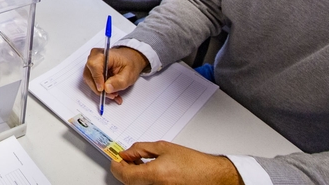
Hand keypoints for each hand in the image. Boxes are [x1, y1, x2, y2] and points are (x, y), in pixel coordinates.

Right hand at [83, 46, 148, 104]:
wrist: (129, 60)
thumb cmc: (129, 63)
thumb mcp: (129, 74)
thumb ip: (119, 82)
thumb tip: (107, 88)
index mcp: (104, 54)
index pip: (94, 66)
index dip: (97, 79)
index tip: (103, 89)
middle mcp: (94, 57)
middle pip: (89, 75)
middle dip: (99, 88)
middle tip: (112, 94)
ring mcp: (91, 63)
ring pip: (89, 80)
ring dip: (100, 90)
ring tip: (113, 93)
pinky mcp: (91, 70)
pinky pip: (92, 81)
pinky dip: (100, 89)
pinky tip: (110, 92)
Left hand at [111, 141, 241, 184]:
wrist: (213, 176)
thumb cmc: (194, 163)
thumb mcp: (164, 148)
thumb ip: (140, 149)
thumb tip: (126, 153)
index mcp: (155, 174)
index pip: (124, 174)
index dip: (116, 165)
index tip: (115, 159)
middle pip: (128, 182)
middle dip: (125, 169)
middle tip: (127, 159)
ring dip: (134, 175)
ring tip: (140, 164)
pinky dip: (144, 181)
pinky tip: (149, 172)